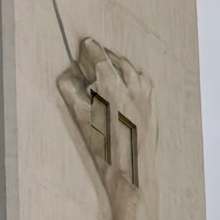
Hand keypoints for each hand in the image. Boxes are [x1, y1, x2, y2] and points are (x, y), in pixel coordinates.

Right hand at [58, 38, 156, 217]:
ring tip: (111, 64)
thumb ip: (72, 96)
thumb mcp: (83, 124)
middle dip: (106, 56)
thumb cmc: (105, 153)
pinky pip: (146, 83)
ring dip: (121, 64)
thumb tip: (65, 77)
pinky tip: (131, 79)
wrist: (133, 176)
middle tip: (95, 52)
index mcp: (114, 91)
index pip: (102, 61)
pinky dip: (136, 75)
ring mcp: (147, 98)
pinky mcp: (154, 108)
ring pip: (134, 71)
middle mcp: (134, 90)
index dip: (92, 50)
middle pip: (119, 63)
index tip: (86, 43)